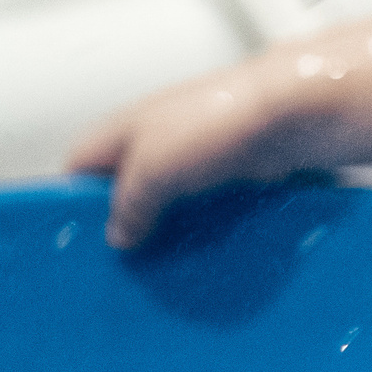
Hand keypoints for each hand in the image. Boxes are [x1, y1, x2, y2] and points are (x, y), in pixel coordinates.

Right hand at [67, 57, 315, 248]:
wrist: (298, 111)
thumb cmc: (221, 117)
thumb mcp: (152, 168)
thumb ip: (128, 203)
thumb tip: (119, 234)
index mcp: (125, 128)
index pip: (80, 165)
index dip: (73, 201)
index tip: (78, 239)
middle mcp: (162, 136)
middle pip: (130, 185)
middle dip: (130, 221)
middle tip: (129, 258)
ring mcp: (202, 153)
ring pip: (176, 199)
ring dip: (175, 226)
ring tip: (172, 259)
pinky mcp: (240, 169)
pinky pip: (217, 204)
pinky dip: (214, 224)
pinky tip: (216, 245)